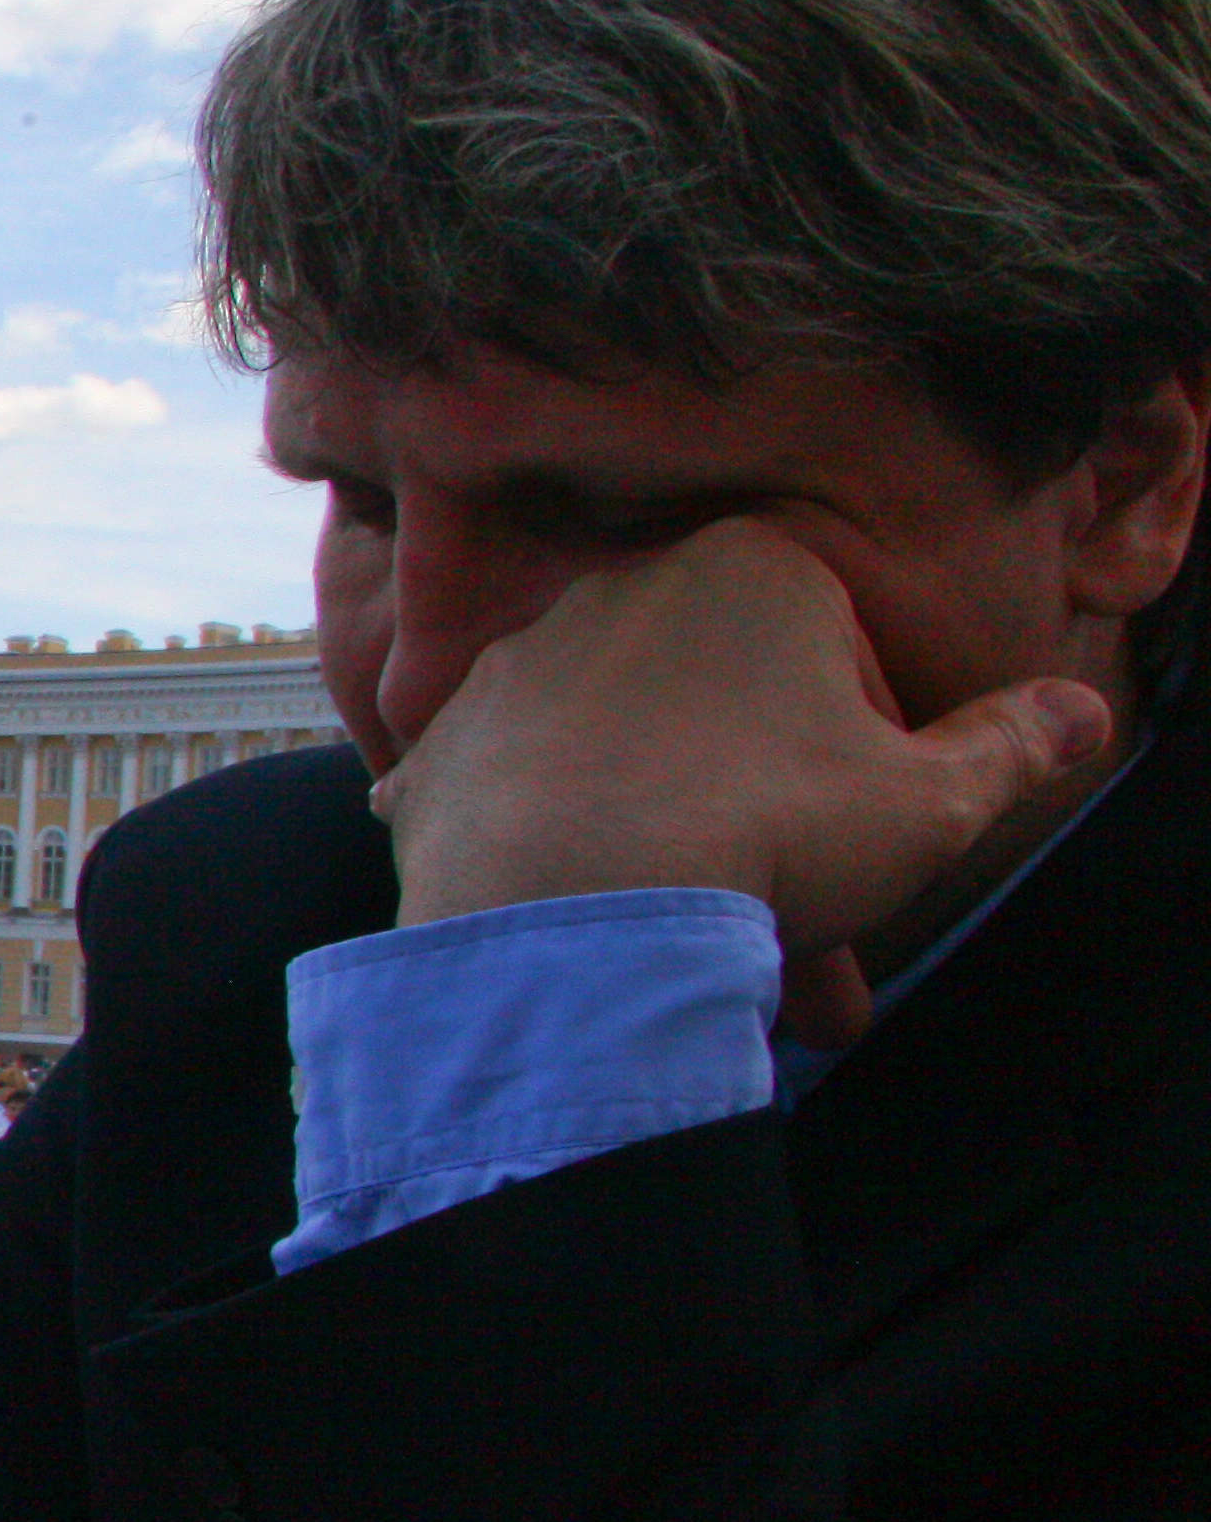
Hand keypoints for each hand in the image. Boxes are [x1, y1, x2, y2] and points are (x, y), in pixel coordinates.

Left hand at [376, 525, 1110, 1033]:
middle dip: (767, 820)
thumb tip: (1078, 711)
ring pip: (624, 758)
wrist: (571, 917)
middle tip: (796, 932)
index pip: (838, 652)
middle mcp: (620, 589)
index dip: (866, 754)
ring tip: (694, 954)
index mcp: (750, 568)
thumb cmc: (766, 837)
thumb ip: (1009, 747)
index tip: (864, 835)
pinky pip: (517, 795)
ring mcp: (518, 666)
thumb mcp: (933, 802)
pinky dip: (552, 851)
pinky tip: (578, 918)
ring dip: (665, 842)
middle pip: (722, 712)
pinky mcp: (443, 746)